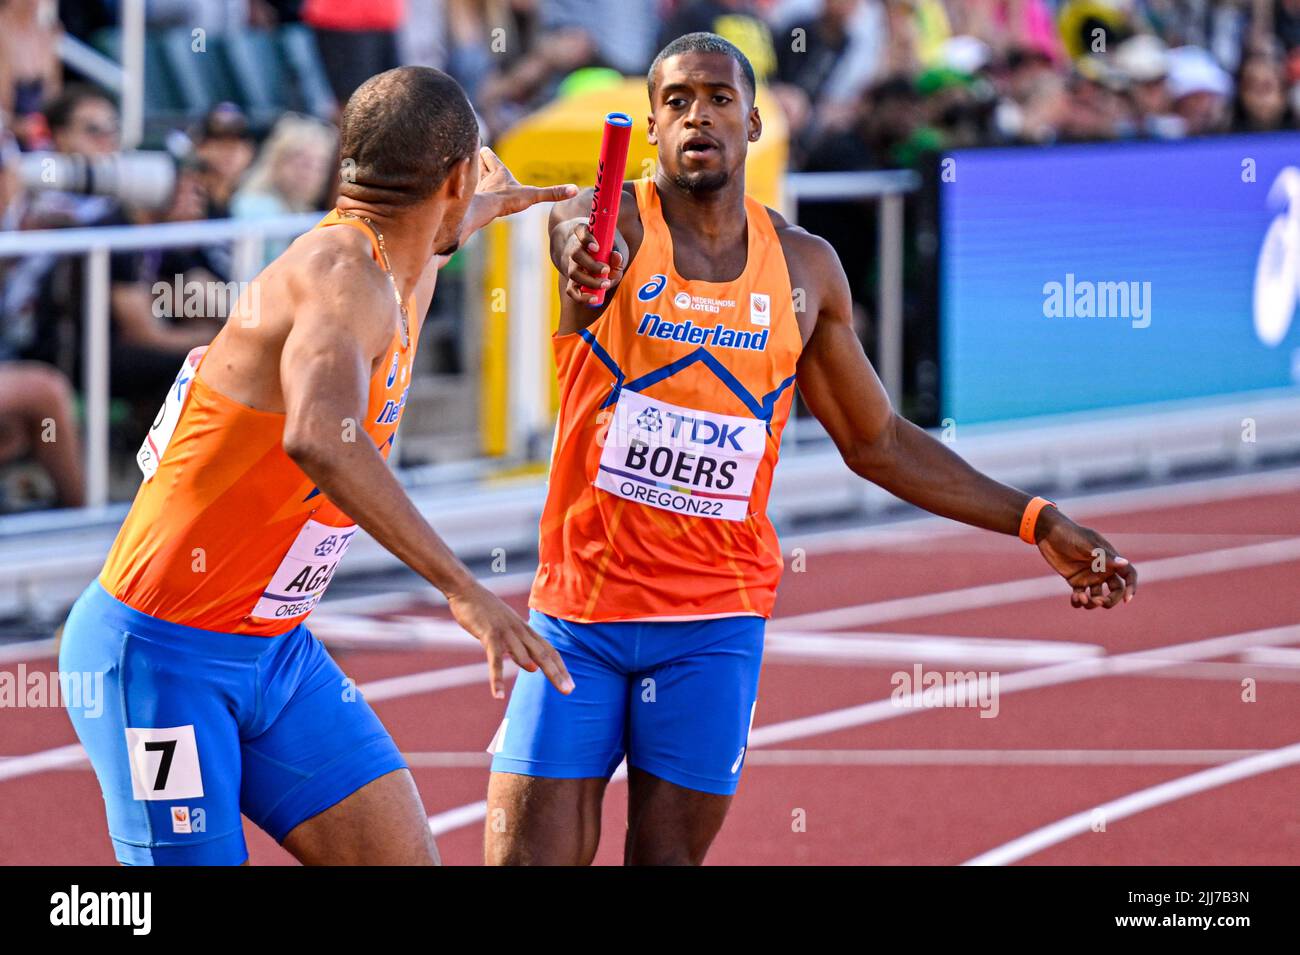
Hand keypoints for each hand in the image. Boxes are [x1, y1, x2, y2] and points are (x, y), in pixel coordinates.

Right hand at [447, 582, 574, 697]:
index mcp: (526, 631)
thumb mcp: (509, 630)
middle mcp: (520, 632)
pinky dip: (497, 679)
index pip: (549, 651)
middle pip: (543, 654)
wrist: (468, 592)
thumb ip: (520, 648)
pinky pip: (495, 660)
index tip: (570, 685)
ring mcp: (506, 633)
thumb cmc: (487, 612)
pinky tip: (498, 695)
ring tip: (535, 675)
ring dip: (528, 666)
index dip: (561, 668)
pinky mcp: (489, 636)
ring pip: (523, 654)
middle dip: (556, 673)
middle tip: (568, 691)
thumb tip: (532, 667)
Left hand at [466, 146, 576, 231]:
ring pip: (470, 177)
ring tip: (469, 177)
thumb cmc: (507, 200)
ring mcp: (475, 190)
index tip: (484, 149)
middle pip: (478, 165)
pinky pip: (465, 194)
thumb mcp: (533, 196)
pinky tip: (463, 199)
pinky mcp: (469, 201)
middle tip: (477, 159)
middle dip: (478, 162)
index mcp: (499, 173)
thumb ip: (552, 193)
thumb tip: (574, 190)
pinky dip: (464, 193)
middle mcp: (485, 179)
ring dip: (470, 176)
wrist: (484, 211)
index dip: (488, 155)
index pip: (490, 158)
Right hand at [561, 220, 626, 304]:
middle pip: (576, 255)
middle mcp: (574, 248)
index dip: (587, 239)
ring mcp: (571, 264)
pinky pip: (571, 290)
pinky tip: (594, 299)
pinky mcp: (571, 280)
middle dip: (591, 265)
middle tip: (606, 269)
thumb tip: (616, 257)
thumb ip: (616, 254)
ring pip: (573, 273)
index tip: (597, 247)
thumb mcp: (611, 246)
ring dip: (590, 281)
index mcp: (582, 234)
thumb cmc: (602, 248)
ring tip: (605, 284)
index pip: (580, 231)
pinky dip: (582, 296)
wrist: (582, 251)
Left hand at [1035, 508, 1137, 609]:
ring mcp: (1089, 576)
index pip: (1128, 575)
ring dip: (1092, 603)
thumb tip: (1124, 563)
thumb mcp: (1087, 544)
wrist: (1049, 533)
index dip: (1132, 588)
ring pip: (1098, 597)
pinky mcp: (1075, 581)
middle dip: (1110, 601)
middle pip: (1116, 591)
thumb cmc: (1070, 534)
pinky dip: (1079, 601)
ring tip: (1081, 598)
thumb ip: (1105, 556)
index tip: (1127, 600)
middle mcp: (1102, 570)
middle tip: (1098, 601)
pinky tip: (1074, 598)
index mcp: (1110, 559)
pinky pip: (1081, 597)